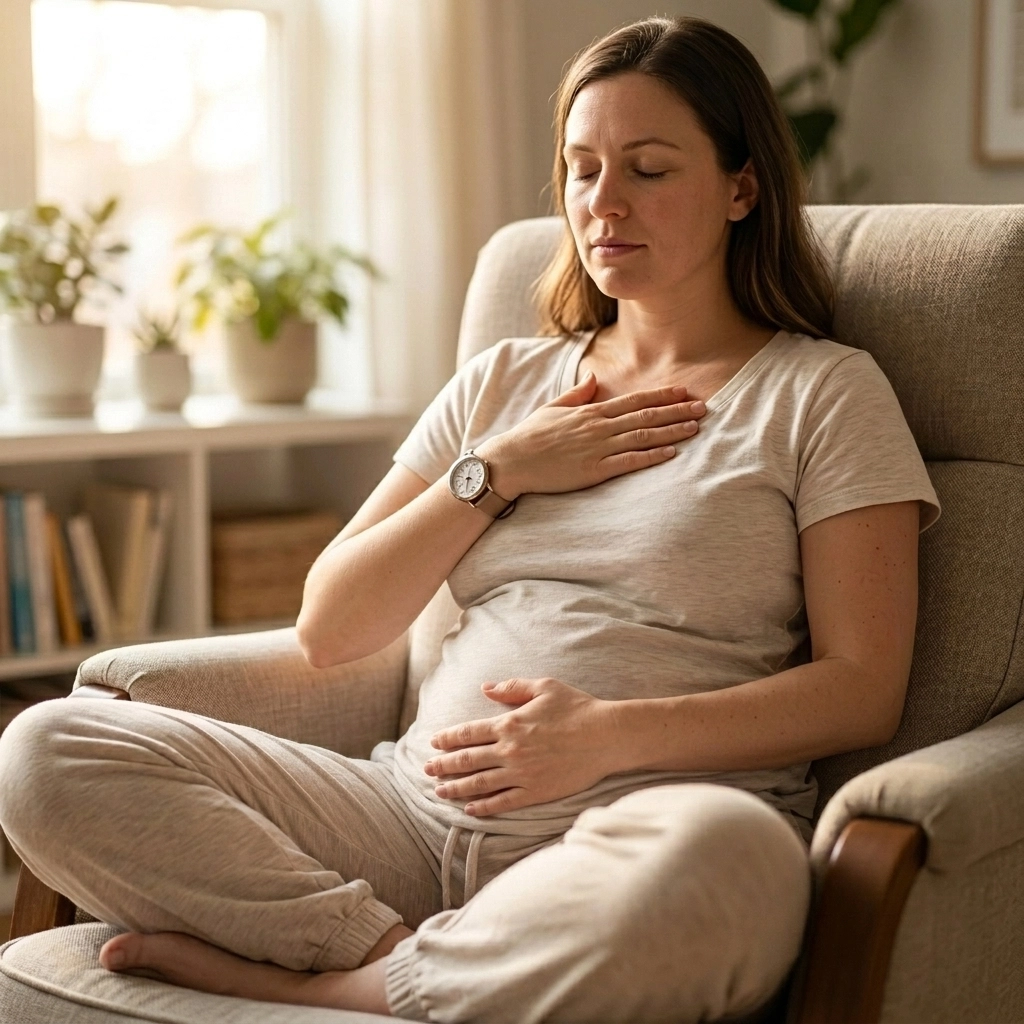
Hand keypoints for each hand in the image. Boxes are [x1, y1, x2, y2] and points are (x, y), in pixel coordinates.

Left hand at [424, 677, 619, 815]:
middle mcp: (510, 751)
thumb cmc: (577, 707)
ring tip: (440, 792)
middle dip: (442, 765)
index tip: (433, 743)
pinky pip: (502, 803)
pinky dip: (483, 807)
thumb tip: (485, 688)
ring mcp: (521, 774)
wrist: (606, 736)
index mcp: (509, 724)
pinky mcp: (536, 792)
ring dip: (456, 788)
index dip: (447, 739)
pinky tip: (470, 809)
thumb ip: (511, 688)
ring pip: (479, 784)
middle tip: (426, 770)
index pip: (467, 733)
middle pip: (466, 760)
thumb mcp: (544, 687)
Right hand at [475, 374, 705, 499]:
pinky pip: (628, 461)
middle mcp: (598, 427)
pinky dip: (651, 456)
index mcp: (590, 412)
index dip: (661, 396)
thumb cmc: (529, 436)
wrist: (511, 461)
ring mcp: (597, 449)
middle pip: (645, 416)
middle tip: (704, 406)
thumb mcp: (552, 408)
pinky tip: (670, 453)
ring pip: (642, 437)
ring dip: (671, 431)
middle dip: (676, 411)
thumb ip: (577, 394)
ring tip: (695, 428)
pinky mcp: (593, 471)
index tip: (683, 392)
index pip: (634, 400)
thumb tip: (594, 378)